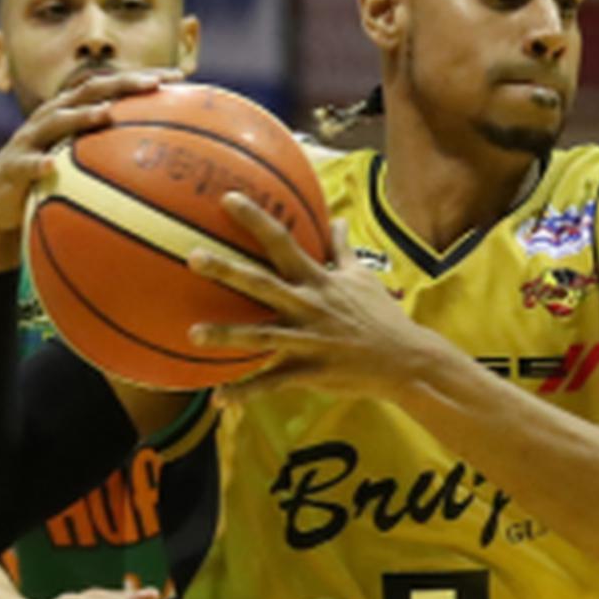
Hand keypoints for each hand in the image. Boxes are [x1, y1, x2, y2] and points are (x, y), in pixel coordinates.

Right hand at [0, 69, 173, 271]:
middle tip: (153, 85)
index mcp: (71, 112)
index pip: (110, 86)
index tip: (178, 77)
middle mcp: (51, 118)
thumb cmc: (47, 180)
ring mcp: (29, 141)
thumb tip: (165, 165)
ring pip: (56, 121)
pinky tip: (50, 167)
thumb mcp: (79, 164)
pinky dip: (37, 165)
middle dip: (121, 84)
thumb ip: (112, 155)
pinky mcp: (11, 167)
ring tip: (106, 114)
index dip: (141, 78)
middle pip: (88, 91)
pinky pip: (25, 166)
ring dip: (81, 116)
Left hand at [184, 193, 453, 400]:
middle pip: (262, 284)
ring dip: (226, 336)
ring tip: (192, 333)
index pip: (283, 241)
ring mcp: (307, 341)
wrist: (406, 361)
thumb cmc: (380, 316)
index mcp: (318, 280)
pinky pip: (271, 384)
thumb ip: (341, 248)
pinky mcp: (308, 373)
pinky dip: (244, 393)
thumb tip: (337, 217)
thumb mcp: (362, 276)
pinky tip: (217, 400)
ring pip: (261, 336)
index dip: (255, 219)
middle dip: (227, 270)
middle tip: (192, 257)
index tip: (227, 198)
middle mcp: (308, 306)